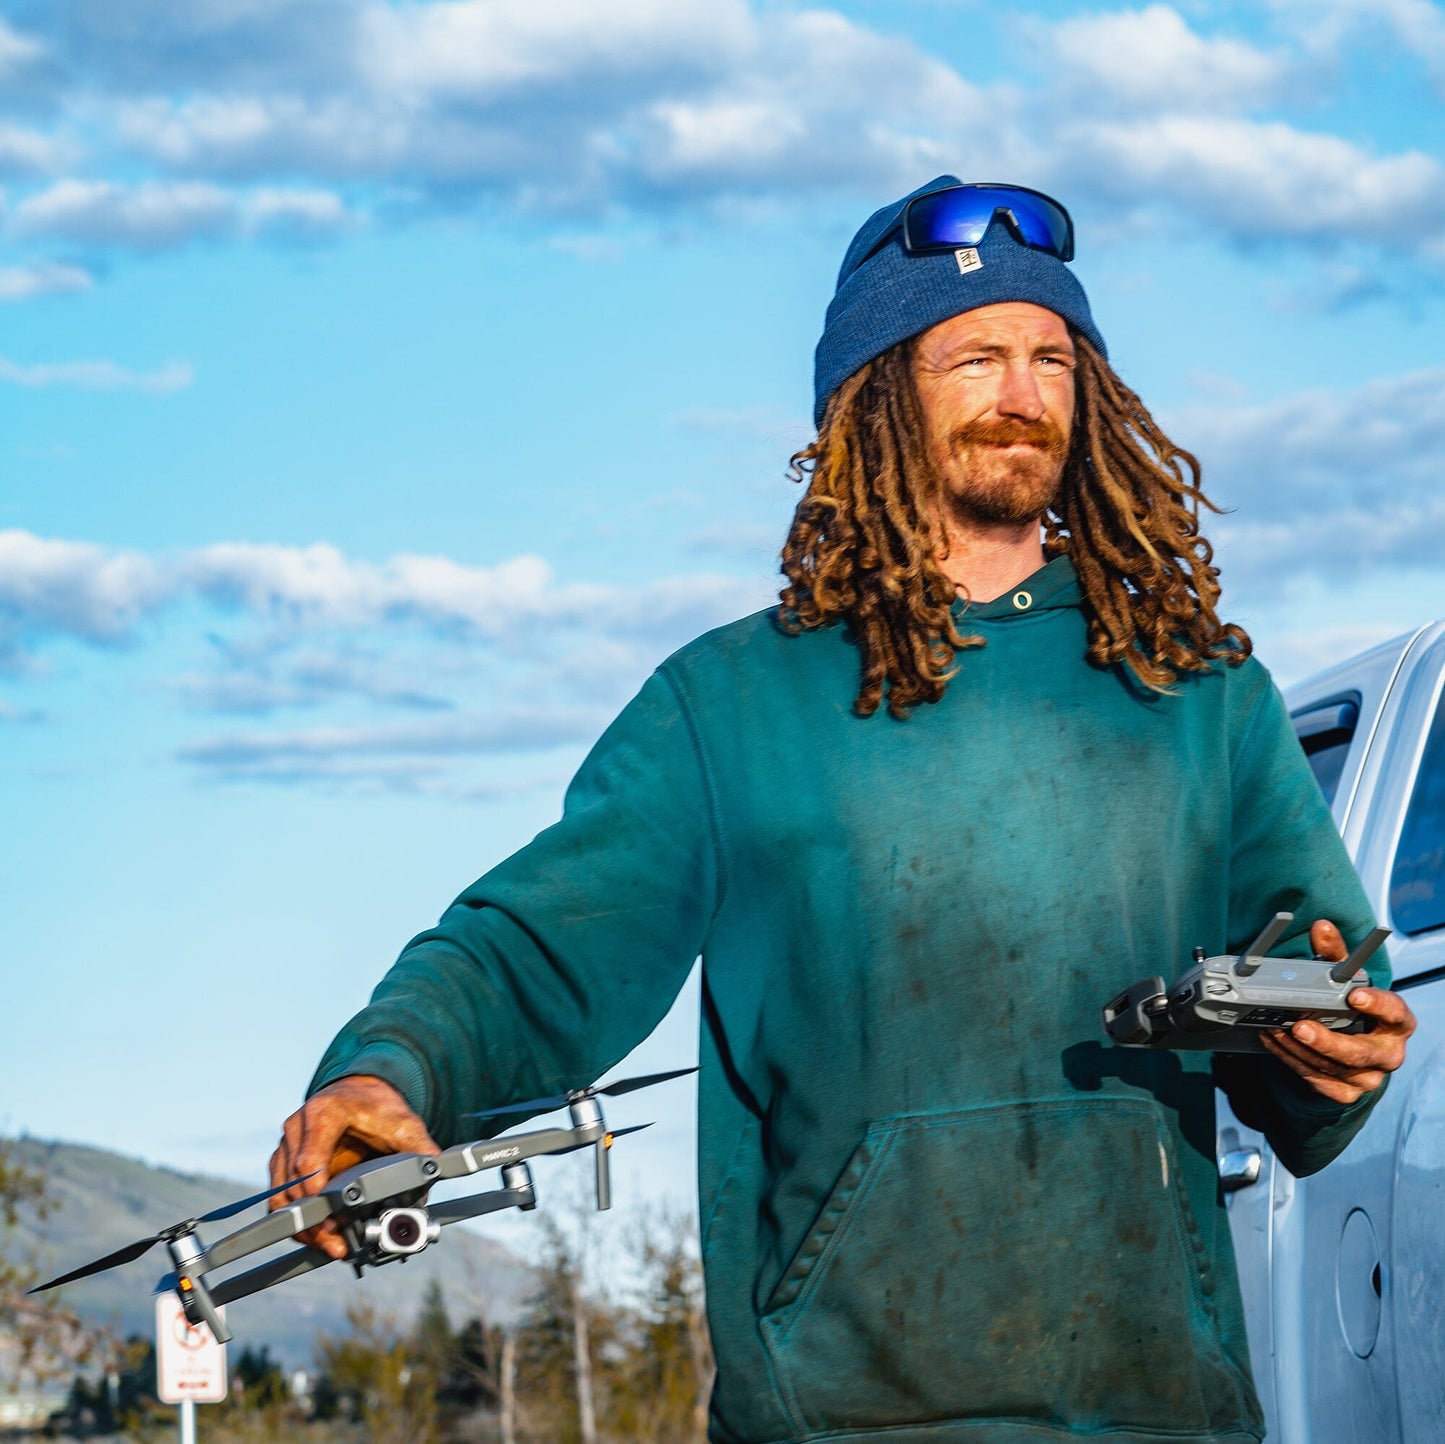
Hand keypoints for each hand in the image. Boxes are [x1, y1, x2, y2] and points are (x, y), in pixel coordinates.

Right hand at [268, 1075, 439, 1259]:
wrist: (359, 1093)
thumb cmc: (376, 1106)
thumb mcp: (402, 1121)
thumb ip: (417, 1144)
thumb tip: (434, 1166)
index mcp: (323, 1113)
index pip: (309, 1157)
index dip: (315, 1189)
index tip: (330, 1214)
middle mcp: (297, 1129)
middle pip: (293, 1183)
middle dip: (314, 1218)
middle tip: (337, 1243)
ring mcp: (287, 1148)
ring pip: (282, 1196)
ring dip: (303, 1226)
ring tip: (332, 1246)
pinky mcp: (284, 1164)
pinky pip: (282, 1199)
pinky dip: (299, 1221)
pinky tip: (320, 1237)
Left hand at [1261, 919, 1416, 1103]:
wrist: (1352, 1044)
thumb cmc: (1353, 1008)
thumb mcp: (1348, 980)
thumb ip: (1336, 955)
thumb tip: (1322, 928)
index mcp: (1397, 1023)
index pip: (1395, 1013)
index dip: (1377, 1004)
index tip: (1355, 995)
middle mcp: (1388, 1053)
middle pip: (1361, 1053)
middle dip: (1329, 1041)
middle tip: (1300, 1026)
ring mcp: (1369, 1076)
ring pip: (1334, 1069)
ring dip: (1301, 1050)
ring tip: (1275, 1030)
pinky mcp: (1347, 1092)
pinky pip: (1318, 1081)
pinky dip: (1292, 1061)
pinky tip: (1275, 1043)